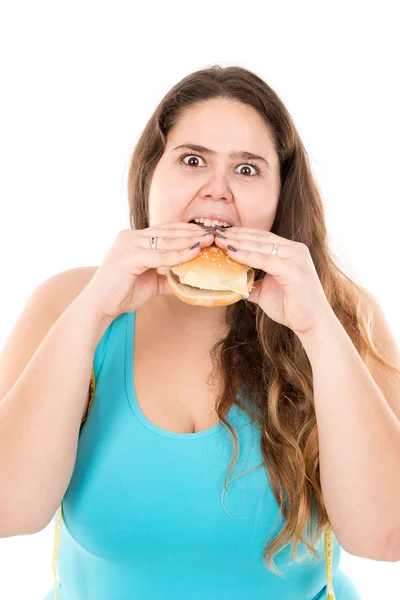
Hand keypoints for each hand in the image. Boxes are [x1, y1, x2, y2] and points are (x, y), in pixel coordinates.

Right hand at [80, 222, 213, 319]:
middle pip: (168, 231)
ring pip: (165, 241)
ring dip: (189, 241)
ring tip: (208, 241)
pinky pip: (159, 256)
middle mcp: (130, 236)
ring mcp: (128, 244)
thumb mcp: (151, 282)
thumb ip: (168, 276)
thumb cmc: (122, 293)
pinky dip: (178, 255)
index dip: (187, 231)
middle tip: (214, 234)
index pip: (165, 230)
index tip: (206, 233)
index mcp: (134, 238)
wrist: (99, 306)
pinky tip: (193, 254)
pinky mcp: (128, 257)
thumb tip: (191, 279)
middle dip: (192, 233)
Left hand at [213, 226, 333, 335]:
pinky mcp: (294, 269)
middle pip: (259, 238)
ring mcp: (296, 257)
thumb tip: (233, 284)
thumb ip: (252, 283)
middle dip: (235, 235)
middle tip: (215, 234)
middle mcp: (295, 249)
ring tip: (219, 240)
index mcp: (290, 251)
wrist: (311, 324)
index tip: (220, 234)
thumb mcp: (266, 291)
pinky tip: (231, 253)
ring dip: (237, 242)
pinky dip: (247, 255)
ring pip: (260, 245)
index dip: (240, 235)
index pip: (261, 237)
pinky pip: (265, 260)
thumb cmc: (292, 308)